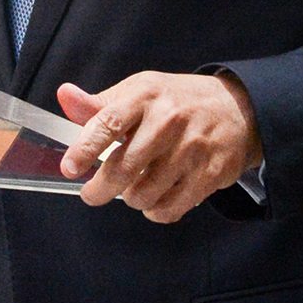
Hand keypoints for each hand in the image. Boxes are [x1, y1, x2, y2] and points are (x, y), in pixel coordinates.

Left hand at [57, 71, 261, 223]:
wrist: (237, 108)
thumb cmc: (177, 101)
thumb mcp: (139, 92)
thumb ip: (99, 104)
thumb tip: (64, 97)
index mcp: (145, 95)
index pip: (108, 123)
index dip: (84, 149)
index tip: (70, 169)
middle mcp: (169, 120)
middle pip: (124, 167)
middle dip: (100, 189)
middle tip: (92, 194)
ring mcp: (192, 148)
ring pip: (144, 193)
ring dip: (131, 198)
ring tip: (133, 188)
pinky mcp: (211, 174)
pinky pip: (170, 208)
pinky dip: (155, 211)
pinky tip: (155, 199)